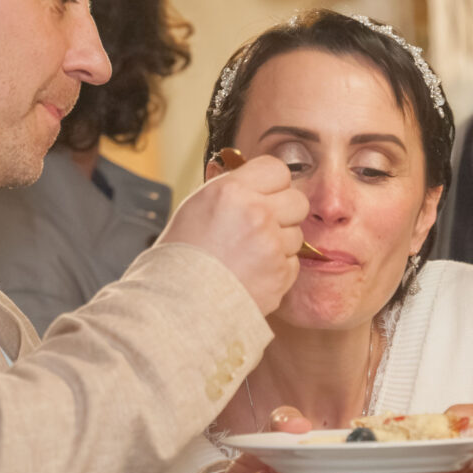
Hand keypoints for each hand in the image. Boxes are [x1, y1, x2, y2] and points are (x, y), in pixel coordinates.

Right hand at [156, 156, 308, 313]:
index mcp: (231, 191)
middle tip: (259, 225)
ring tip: (247, 254)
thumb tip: (255, 179)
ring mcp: (271, 246)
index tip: (262, 193)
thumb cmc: (179, 254)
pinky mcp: (280, 275)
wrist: (175, 303)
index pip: (276, 169)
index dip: (271, 182)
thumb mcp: (196, 206)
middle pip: (297, 200)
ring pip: (296, 233)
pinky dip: (276, 268)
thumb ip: (231, 189)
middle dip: (283, 211)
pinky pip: (292, 262)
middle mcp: (256, 214)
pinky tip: (250, 273)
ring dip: (278, 242)